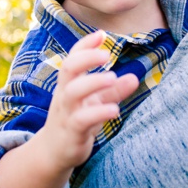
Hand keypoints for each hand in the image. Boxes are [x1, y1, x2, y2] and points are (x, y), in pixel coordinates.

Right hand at [38, 30, 139, 170]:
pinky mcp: (71, 131)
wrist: (53, 152)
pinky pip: (81, 119)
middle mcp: (64, 95)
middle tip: (106, 53)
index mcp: (68, 84)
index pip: (72, 58)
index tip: (101, 34)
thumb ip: (113, 92)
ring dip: (93, 82)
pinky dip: (98, 112)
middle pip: (68, 69)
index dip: (85, 46)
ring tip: (113, 76)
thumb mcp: (94, 103)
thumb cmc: (76, 122)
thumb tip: (134, 77)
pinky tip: (115, 110)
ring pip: (73, 92)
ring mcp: (66, 112)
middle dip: (85, 58)